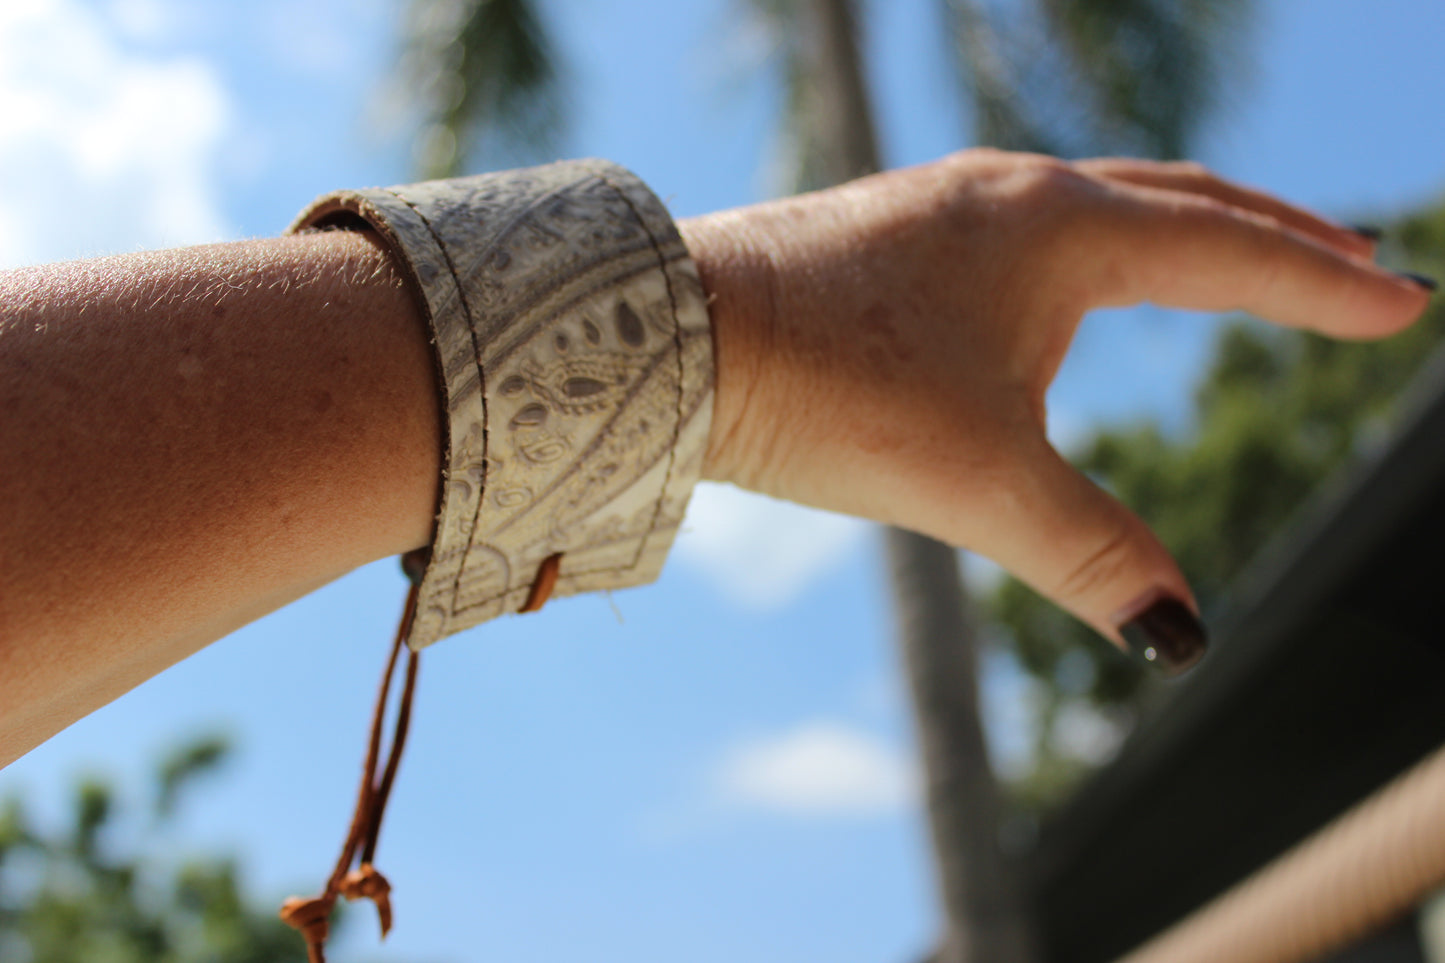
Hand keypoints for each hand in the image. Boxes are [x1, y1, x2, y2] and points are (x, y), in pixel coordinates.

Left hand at [680, 149, 1432, 667]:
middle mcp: (1011, 197)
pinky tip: (1071, 286)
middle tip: (1353, 266)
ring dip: (1181, 231)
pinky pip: (1029, 229)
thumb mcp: (979, 479)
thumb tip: (1179, 639)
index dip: (1321, 286)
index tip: (1403, 304)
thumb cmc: (827, 386)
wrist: (672, 335)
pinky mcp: (892, 235)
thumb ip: (1088, 553)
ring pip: (1098, 206)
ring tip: (1233, 263)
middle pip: (1180, 202)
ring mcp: (945, 207)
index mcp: (1060, 230)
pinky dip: (1093, 248)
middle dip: (1276, 238)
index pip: (1228, 251)